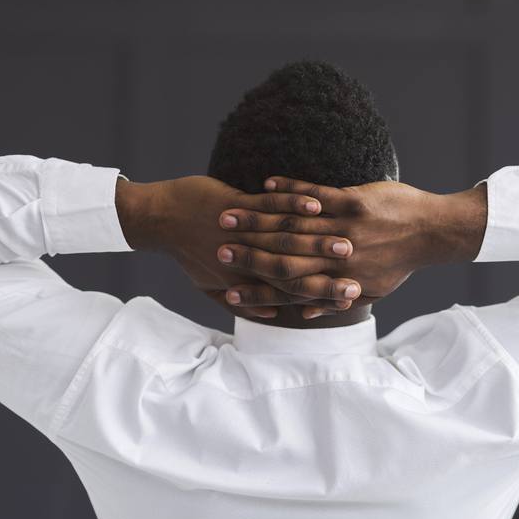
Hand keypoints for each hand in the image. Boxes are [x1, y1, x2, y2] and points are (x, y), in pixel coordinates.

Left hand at [115, 176, 360, 318]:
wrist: (157, 220)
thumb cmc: (185, 253)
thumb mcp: (209, 285)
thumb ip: (242, 301)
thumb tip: (274, 315)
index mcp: (244, 281)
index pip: (292, 293)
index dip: (324, 295)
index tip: (352, 295)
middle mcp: (245, 260)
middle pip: (297, 268)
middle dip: (332, 269)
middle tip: (361, 270)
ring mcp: (242, 231)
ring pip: (288, 236)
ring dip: (320, 236)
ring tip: (348, 236)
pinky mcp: (236, 204)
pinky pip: (270, 204)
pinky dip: (295, 203)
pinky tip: (316, 204)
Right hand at [215, 176, 486, 318]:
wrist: (433, 232)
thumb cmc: (401, 263)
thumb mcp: (372, 291)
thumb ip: (336, 300)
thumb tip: (305, 315)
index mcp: (341, 280)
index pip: (290, 288)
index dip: (258, 290)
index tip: (229, 291)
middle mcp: (340, 256)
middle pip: (284, 256)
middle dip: (247, 253)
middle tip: (217, 248)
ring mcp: (347, 227)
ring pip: (294, 224)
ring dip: (258, 219)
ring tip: (229, 214)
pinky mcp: (355, 201)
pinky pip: (316, 194)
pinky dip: (290, 190)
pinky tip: (266, 184)